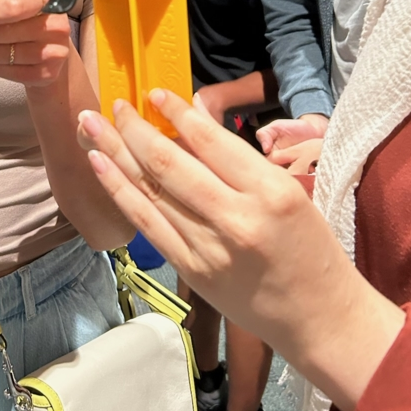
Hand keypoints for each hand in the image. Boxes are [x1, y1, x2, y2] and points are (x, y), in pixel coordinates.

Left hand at [77, 90, 404, 410]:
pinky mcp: (191, 271)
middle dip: (133, 128)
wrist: (319, 317)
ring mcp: (208, 248)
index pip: (210, 140)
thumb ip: (238, 160)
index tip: (153, 92)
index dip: (175, 113)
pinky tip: (99, 165)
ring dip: (114, 152)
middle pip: (169, 164)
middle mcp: (236, 218)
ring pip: (150, 190)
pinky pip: (146, 223)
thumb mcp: (288, 192)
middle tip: (114, 104)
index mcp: (268, 191)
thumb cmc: (309, 249)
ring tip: (91, 125)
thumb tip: (191, 122)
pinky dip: (119, 190)